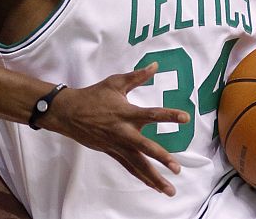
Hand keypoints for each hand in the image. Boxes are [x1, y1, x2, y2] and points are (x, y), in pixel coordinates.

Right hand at [40, 62, 188, 196]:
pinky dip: (142, 176)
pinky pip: (129, 167)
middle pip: (145, 147)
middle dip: (161, 158)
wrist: (69, 113)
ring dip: (154, 177)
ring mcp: (117, 144)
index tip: (185, 118)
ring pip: (138, 164)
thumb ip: (137, 76)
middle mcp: (123, 131)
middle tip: (177, 168)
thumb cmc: (94, 95)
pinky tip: (154, 185)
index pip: (152, 114)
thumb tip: (155, 65)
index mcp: (126, 112)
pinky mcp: (112, 152)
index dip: (169, 115)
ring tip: (169, 189)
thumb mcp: (115, 82)